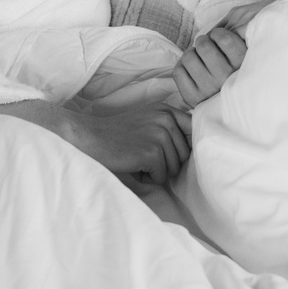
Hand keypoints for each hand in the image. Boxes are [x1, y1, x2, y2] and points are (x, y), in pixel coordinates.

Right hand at [53, 102, 193, 185]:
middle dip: (166, 162)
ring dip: (156, 171)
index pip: (193, 131)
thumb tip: (197, 147)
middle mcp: (167, 119)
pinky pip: (161, 177)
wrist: (90, 138)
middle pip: (185, 155)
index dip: (183, 147)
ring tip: (136, 159)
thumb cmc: (118, 135)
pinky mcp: (152, 152)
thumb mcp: (148, 120)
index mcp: (167, 110)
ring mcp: (160, 135)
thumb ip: (170, 127)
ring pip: (174, 168)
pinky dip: (147, 178)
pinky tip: (132, 166)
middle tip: (142, 155)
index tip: (168, 151)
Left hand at [172, 26, 247, 107]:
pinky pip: (178, 71)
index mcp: (241, 67)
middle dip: (203, 42)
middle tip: (207, 48)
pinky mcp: (192, 98)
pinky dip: (182, 67)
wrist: (228, 107)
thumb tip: (219, 27)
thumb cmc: (234, 72)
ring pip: (188, 57)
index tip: (219, 38)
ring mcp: (208, 90)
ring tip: (199, 60)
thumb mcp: (244, 56)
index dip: (218, 34)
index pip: (224, 38)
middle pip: (203, 45)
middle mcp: (225, 80)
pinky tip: (192, 70)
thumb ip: (236, 39)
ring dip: (192, 54)